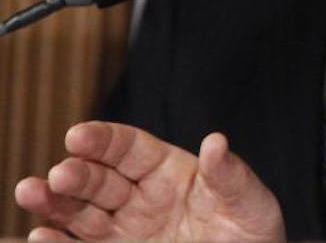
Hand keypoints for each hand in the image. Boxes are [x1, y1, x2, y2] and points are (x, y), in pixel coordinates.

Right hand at [14, 122, 285, 241]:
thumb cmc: (253, 233)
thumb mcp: (250, 202)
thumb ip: (231, 175)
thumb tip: (216, 141)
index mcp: (170, 172)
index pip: (130, 149)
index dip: (103, 139)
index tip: (79, 134)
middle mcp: (140, 199)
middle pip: (99, 180)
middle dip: (76, 174)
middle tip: (59, 174)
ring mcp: (126, 232)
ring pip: (81, 214)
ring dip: (54, 204)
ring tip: (31, 192)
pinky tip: (41, 236)